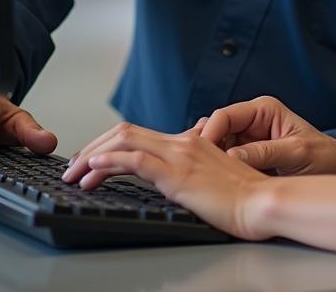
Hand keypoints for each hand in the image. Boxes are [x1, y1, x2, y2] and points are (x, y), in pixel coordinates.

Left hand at [62, 122, 271, 239]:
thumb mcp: (210, 180)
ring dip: (93, 157)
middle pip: (125, 132)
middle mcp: (183, 142)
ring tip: (74, 174)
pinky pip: (135, 160)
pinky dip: (109, 162)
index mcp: (191, 142)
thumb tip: (169, 181)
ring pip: (124, 142)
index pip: (138, 134)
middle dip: (92, 148)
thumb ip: (190, 174)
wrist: (262, 202)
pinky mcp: (178, 174)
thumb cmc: (243, 199)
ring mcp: (181, 155)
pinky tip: (93, 171)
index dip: (108, 145)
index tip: (89, 163)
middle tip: (73, 168)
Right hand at [195, 96, 335, 175]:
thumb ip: (264, 153)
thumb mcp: (296, 153)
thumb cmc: (324, 157)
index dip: (209, 135)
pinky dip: (218, 172)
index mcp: (263, 110)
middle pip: (216, 131)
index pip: (224, 116)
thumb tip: (231, 159)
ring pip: (217, 148)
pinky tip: (217, 186)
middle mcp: (253, 121)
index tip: (201, 157)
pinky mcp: (248, 159)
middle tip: (197, 172)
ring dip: (210, 162)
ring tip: (206, 181)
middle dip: (206, 149)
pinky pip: (225, 162)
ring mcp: (249, 140)